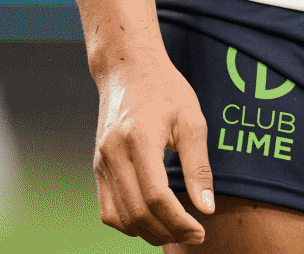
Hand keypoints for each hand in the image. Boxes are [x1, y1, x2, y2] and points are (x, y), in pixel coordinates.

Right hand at [91, 52, 215, 245]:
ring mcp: (101, 161)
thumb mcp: (191, 121)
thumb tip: (206, 209)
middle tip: (193, 234)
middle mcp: (114, 153)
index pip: (155, 196)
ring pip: (120, 217)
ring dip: (148, 233)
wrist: (128, 69)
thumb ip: (198, 168)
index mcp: (139, 138)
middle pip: (137, 212)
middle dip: (167, 232)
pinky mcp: (98, 167)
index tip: (200, 231)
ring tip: (174, 230)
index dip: (179, 222)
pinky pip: (108, 209)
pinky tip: (151, 221)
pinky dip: (129, 224)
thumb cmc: (165, 90)